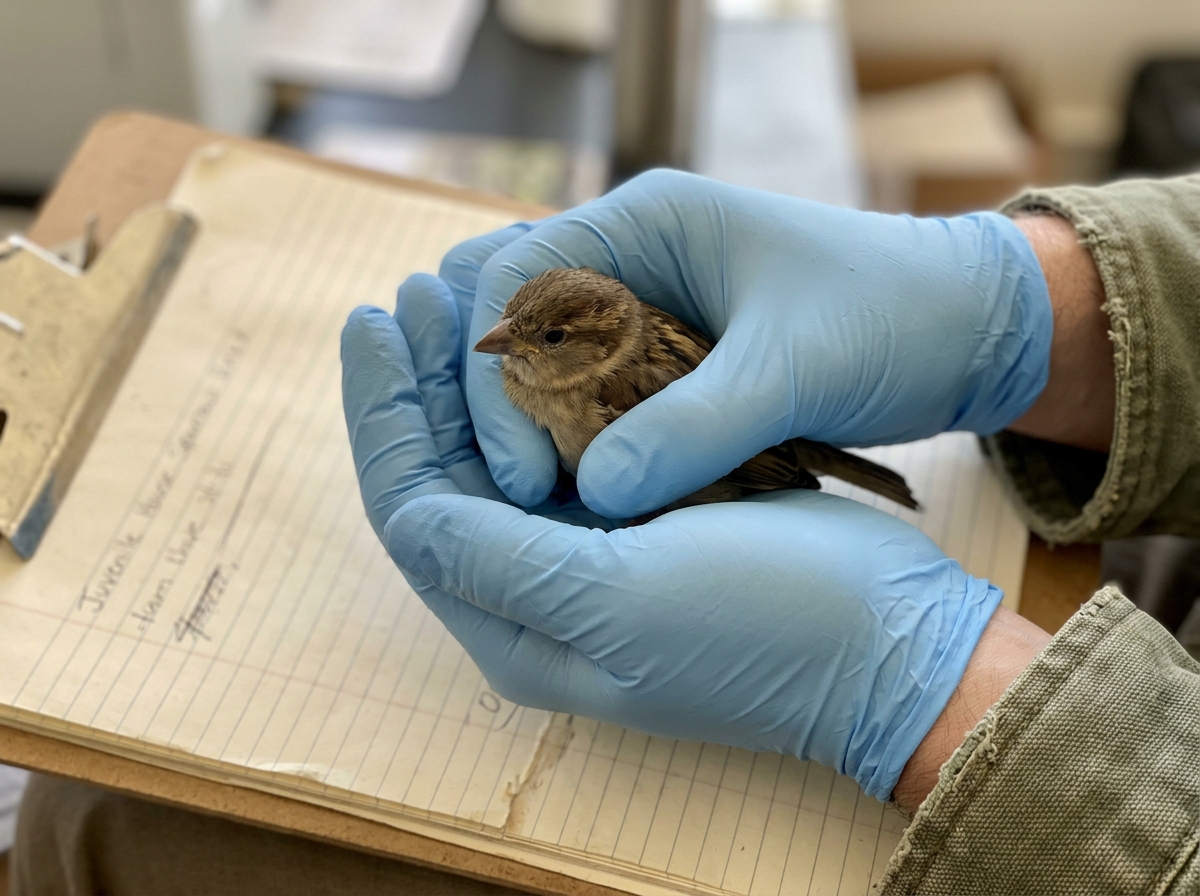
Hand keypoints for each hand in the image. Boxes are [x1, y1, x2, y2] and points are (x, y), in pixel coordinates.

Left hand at [340, 274, 1004, 800]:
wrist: (894, 640)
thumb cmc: (764, 625)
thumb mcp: (617, 602)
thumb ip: (495, 559)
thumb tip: (401, 508)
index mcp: (518, 627)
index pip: (412, 508)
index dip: (385, 415)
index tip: (374, 320)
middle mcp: (541, 597)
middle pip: (449, 480)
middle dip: (420, 388)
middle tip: (405, 294)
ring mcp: (595, 561)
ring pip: (503, 460)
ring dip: (476, 383)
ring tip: (453, 302)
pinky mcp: (647, 526)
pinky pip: (565, 448)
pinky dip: (542, 393)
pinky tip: (539, 338)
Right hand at [444, 169, 1052, 516]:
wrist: (967, 330)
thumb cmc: (893, 315)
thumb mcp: (796, 368)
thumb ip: (696, 427)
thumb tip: (595, 493)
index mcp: (645, 223)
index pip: (514, 279)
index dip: (496, 377)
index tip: (517, 474)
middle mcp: (631, 260)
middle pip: (514, 323)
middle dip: (501, 404)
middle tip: (517, 492)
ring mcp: (648, 312)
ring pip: (550, 368)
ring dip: (538, 430)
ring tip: (544, 505)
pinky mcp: (670, 362)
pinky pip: (597, 401)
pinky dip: (582, 444)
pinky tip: (587, 499)